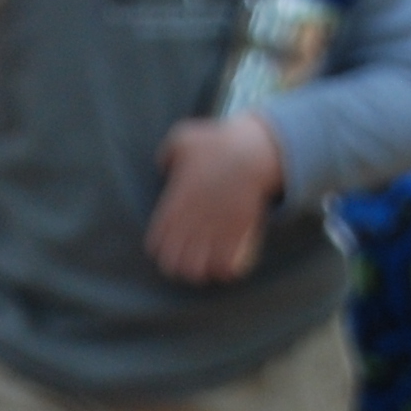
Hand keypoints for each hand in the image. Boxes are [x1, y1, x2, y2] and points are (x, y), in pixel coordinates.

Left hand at [144, 114, 287, 284]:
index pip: (156, 245)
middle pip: (174, 265)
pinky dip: (224, 272)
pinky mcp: (238, 234)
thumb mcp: (183, 138)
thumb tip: (163, 166)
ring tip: (205, 266)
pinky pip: (226, 268)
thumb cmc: (218, 142)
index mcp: (175, 205)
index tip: (169, 245)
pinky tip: (225, 265)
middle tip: (187, 260)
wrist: (254, 150)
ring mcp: (215, 230)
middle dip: (177, 267)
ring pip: (197, 271)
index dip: (160, 250)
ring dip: (200, 273)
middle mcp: (192, 222)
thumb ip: (166, 154)